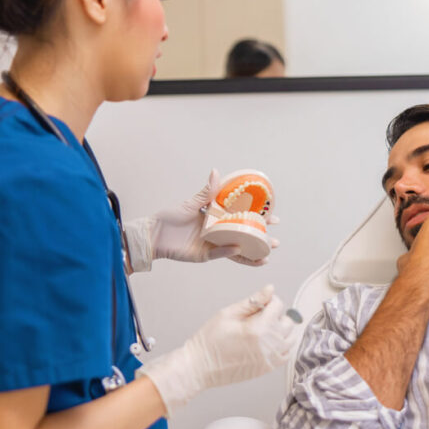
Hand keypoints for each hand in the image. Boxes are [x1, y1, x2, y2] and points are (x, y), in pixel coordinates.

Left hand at [123, 170, 279, 270]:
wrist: (152, 234)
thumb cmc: (168, 218)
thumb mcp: (190, 203)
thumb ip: (206, 192)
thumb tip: (216, 172)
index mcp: (217, 219)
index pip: (242, 218)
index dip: (258, 219)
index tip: (274, 219)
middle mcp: (217, 233)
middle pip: (243, 237)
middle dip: (260, 240)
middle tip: (275, 242)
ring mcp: (212, 245)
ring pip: (236, 250)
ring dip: (250, 253)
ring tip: (266, 255)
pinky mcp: (203, 255)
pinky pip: (219, 254)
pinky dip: (228, 252)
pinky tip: (239, 249)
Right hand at [136, 285, 298, 414]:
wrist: (200, 367)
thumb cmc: (209, 341)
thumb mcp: (228, 313)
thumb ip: (253, 301)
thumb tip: (269, 289)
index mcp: (258, 328)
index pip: (278, 306)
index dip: (269, 300)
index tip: (260, 304)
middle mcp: (268, 345)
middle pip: (288, 322)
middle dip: (277, 315)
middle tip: (259, 317)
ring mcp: (269, 358)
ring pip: (290, 339)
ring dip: (281, 331)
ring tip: (263, 330)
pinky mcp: (267, 368)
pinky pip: (286, 354)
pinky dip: (281, 346)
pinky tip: (267, 342)